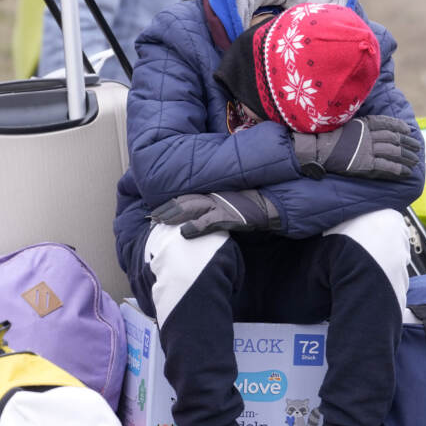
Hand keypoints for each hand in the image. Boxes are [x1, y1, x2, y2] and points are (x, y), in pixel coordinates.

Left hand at [150, 190, 279, 237]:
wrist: (274, 205)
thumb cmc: (255, 205)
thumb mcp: (232, 203)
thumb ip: (216, 207)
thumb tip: (198, 219)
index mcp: (214, 193)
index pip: (187, 197)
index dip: (171, 204)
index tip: (156, 211)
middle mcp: (215, 196)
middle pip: (185, 201)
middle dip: (167, 210)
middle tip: (151, 218)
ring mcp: (222, 205)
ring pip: (192, 208)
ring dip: (174, 216)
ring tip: (159, 222)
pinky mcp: (230, 216)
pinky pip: (210, 221)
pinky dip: (197, 227)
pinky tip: (185, 232)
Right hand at [293, 115, 419, 179]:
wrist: (319, 149)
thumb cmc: (330, 138)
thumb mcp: (349, 125)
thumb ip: (363, 126)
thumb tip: (374, 129)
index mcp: (365, 124)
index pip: (388, 124)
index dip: (400, 127)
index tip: (409, 131)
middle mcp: (369, 136)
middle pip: (395, 138)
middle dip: (408, 144)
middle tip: (418, 147)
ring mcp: (368, 150)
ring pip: (394, 152)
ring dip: (407, 157)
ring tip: (415, 161)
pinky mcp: (366, 164)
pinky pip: (386, 166)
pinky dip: (399, 169)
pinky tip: (406, 172)